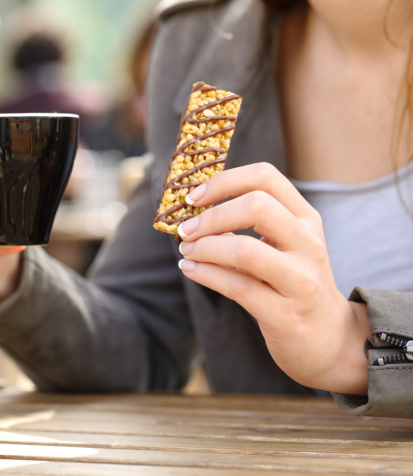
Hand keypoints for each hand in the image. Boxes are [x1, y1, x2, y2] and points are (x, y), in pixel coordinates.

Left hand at [176, 162, 368, 394]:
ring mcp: (300, 280)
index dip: (223, 181)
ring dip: (205, 248)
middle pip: (257, 206)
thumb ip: (247, 225)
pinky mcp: (286, 314)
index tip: (194, 196)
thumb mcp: (283, 246)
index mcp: (305, 219)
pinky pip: (238, 287)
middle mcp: (308, 243)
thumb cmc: (292, 284)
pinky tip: (190, 269)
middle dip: (211, 216)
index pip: (265, 177)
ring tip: (186, 251)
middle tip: (185, 229)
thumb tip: (193, 212)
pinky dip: (205, 274)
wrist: (329, 339)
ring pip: (245, 250)